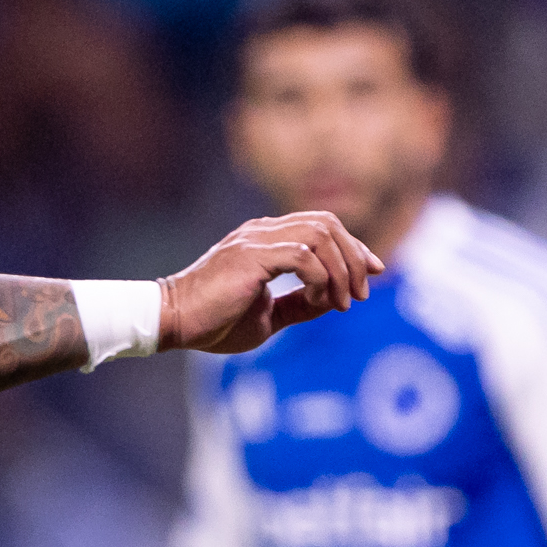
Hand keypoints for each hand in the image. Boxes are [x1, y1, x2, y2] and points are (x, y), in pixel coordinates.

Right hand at [158, 212, 382, 356]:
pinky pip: (304, 255)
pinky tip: (318, 301)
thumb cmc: (213, 322)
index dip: (354, 248)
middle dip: (355, 257)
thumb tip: (332, 303)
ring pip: (321, 235)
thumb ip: (299, 305)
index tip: (373, 274)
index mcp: (267, 240)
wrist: (173, 321)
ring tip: (342, 303)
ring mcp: (257, 240)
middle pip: (328, 223)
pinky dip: (321, 278)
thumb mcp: (268, 316)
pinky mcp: (251, 255)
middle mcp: (263, 232)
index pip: (322, 227)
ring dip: (341, 270)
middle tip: (361, 295)